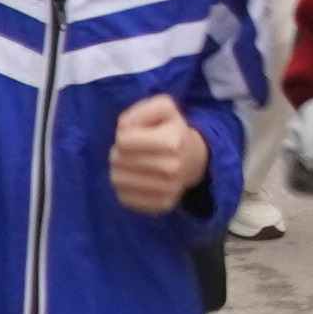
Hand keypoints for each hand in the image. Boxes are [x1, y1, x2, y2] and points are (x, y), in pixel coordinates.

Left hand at [106, 98, 209, 214]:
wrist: (194, 159)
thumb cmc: (173, 130)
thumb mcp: (163, 108)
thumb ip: (141, 110)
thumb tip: (123, 128)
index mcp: (172, 141)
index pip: (123, 141)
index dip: (122, 135)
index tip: (132, 135)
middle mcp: (171, 168)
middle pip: (118, 160)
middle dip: (118, 152)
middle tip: (129, 150)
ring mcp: (167, 190)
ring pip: (118, 180)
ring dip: (118, 170)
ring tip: (129, 164)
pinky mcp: (161, 205)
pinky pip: (125, 198)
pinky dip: (124, 188)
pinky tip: (134, 179)